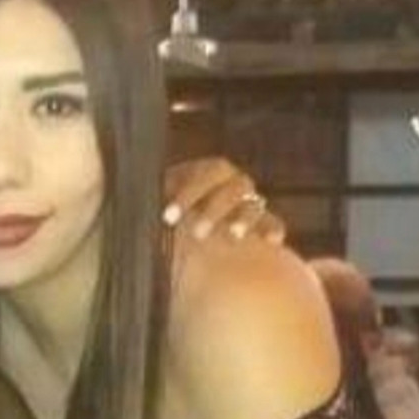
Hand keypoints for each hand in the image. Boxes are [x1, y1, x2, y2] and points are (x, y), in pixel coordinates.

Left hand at [163, 156, 285, 243]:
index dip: (188, 194)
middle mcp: (228, 184)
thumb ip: (156, 208)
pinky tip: (270, 242)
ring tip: (234, 236)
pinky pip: (273, 223)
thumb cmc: (167, 223)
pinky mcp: (262, 224)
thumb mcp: (160, 213)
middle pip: (232, 185)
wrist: (188, 244)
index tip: (169, 218)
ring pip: (252, 203)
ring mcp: (246, 202)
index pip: (202, 174)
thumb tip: (145, 212)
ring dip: (243, 218)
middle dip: (215, 208)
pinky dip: (272, 229)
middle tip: (197, 233)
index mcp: (203, 175)